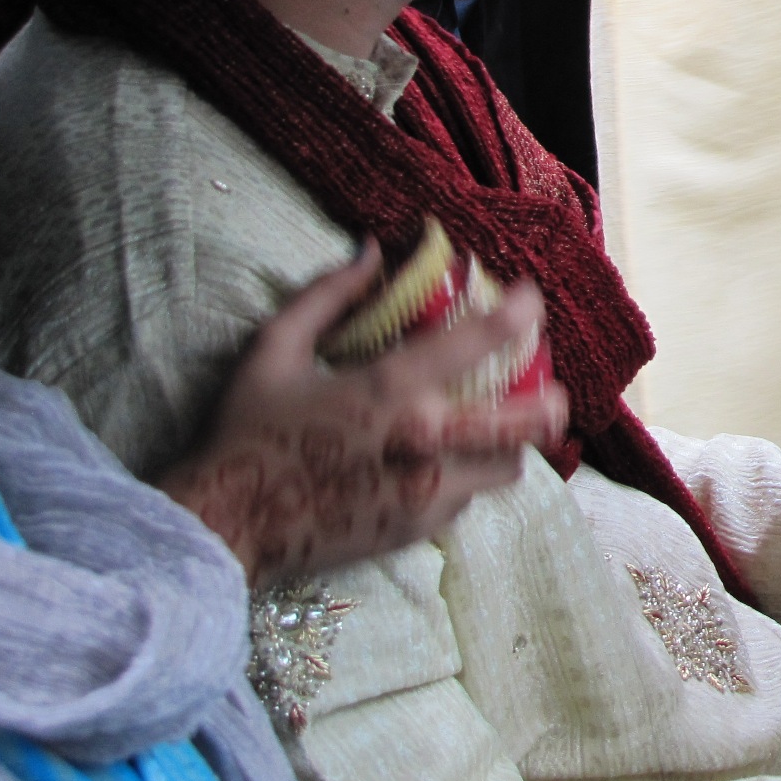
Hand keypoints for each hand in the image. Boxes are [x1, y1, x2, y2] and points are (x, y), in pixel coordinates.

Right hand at [157, 243, 568, 587]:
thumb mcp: (274, 350)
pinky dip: (465, 479)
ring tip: (496, 431)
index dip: (517, 315)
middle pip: (522, 425)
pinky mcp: (417, 530)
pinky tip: (442, 466)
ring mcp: (425, 492)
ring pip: (505, 468)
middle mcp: (423, 442)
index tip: (532, 300)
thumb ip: (326, 296)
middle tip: (555, 394)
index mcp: (391, 390)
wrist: (225, 527)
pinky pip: (466, 500)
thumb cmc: (247, 432)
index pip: (477, 343)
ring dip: (506, 447)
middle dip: (550, 405)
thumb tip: (370, 250)